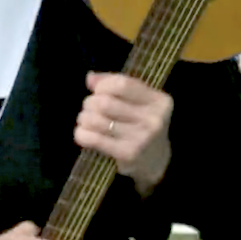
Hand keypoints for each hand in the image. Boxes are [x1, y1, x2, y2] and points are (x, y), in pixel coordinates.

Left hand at [74, 72, 172, 196]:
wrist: (156, 162)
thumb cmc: (141, 125)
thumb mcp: (138, 101)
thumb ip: (115, 84)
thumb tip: (90, 77)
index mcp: (159, 101)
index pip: (122, 84)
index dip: (103, 85)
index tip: (98, 91)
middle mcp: (154, 119)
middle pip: (104, 102)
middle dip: (90, 103)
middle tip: (90, 109)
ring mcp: (141, 138)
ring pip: (95, 120)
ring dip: (84, 118)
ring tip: (86, 121)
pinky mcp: (127, 154)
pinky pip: (92, 138)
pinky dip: (81, 134)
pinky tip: (84, 134)